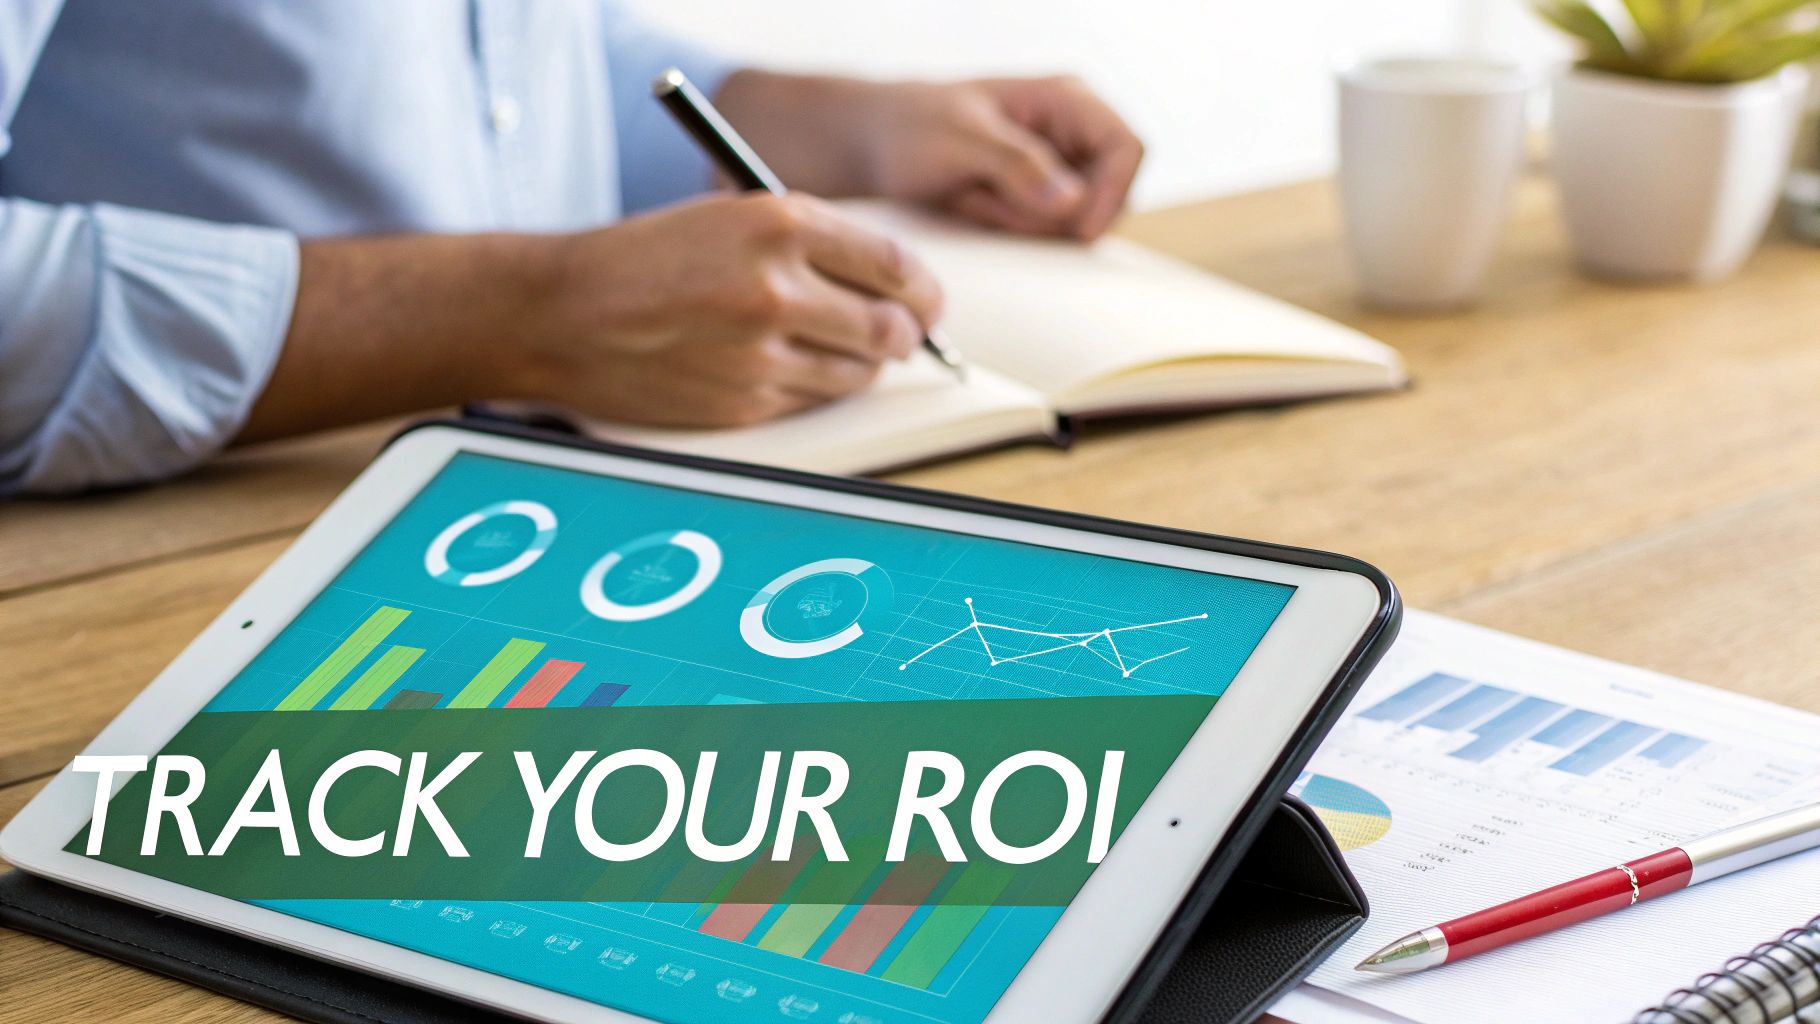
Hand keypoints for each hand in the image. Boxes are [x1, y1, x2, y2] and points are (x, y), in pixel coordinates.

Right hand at [519, 191, 942, 426]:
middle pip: (892, 328)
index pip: (895, 264)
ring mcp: (760, 351)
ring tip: (834, 347)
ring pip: (859, 372)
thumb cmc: (646, 258)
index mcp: (779, 223)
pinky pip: (813, 402)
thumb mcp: (732, 217)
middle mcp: (775, 286)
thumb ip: (812, 242)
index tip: (925, 301)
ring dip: (862, 365)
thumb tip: (891, 284)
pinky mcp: (743, 401)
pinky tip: (786, 367)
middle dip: (908, 336)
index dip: (923, 290)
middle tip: (902, 336)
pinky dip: (815, 388)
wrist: (562, 311)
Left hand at [715, 72, 1142, 240]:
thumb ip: (1017, 166)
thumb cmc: (908, 126)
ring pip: (1079, 220)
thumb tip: (1071, 200)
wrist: (869, 143)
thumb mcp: (960, 142)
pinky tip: (976, 207)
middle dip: (1056, 214)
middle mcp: (1071, 131)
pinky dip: (1015, 232)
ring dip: (1028, 224)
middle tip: (996, 204)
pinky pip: (1049, 234)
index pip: (1127, 149)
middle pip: (1111, 193)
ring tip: (975, 197)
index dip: (1111, 193)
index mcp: (1067, 99)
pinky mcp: (1037, 198)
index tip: (1074, 225)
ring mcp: (1057, 167)